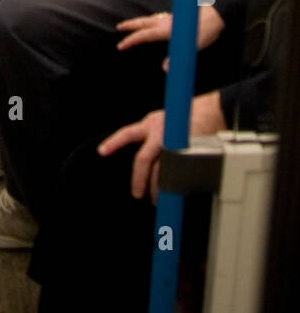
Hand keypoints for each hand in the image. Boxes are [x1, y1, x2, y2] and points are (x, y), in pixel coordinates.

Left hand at [98, 92, 225, 202]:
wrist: (209, 113)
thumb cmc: (184, 119)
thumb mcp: (160, 122)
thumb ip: (149, 136)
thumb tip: (143, 161)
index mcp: (150, 124)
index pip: (127, 133)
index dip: (114, 142)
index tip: (102, 151)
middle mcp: (160, 133)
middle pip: (143, 160)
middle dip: (138, 179)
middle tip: (137, 193)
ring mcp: (174, 143)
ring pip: (161, 171)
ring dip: (157, 188)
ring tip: (155, 198)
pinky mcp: (187, 152)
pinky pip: (178, 173)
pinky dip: (176, 184)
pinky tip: (175, 192)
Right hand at [116, 6, 224, 65]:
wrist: (217, 14)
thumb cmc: (205, 30)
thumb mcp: (191, 48)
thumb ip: (176, 59)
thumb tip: (165, 69)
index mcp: (165, 30)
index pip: (143, 35)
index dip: (131, 41)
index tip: (120, 46)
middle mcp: (165, 22)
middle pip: (143, 23)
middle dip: (130, 25)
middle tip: (119, 27)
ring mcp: (171, 19)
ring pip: (151, 19)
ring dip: (140, 22)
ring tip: (133, 25)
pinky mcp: (177, 18)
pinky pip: (159, 18)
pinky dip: (152, 20)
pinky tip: (155, 23)